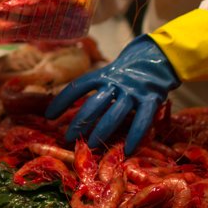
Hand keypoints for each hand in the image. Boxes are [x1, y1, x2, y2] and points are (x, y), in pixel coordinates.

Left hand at [45, 35, 179, 153]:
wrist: (159, 57)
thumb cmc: (128, 73)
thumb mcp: (110, 75)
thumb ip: (96, 90)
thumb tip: (73, 110)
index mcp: (103, 74)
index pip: (78, 86)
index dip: (62, 100)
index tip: (49, 116)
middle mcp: (116, 82)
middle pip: (94, 103)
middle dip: (79, 121)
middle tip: (67, 137)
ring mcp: (134, 91)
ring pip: (114, 113)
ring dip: (101, 130)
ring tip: (90, 145)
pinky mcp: (151, 99)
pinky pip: (142, 120)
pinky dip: (135, 135)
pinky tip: (127, 150)